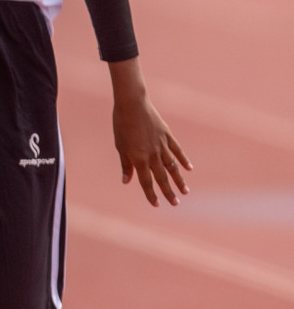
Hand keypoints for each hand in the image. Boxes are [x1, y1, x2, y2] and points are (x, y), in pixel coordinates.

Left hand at [109, 59, 190, 206]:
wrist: (132, 104)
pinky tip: (189, 169)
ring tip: (185, 191)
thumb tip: (126, 181)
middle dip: (168, 192)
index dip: (151, 194)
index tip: (157, 205)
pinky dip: (183, 160)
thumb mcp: (120, 146)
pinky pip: (177, 151)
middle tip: (175, 204)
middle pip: (162, 177)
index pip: (146, 181)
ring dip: (179, 180)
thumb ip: (125, 164)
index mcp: (138, 158)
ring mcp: (162, 145)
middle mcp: (152, 154)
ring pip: (173, 167)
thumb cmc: (121, 125)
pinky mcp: (167, 135)